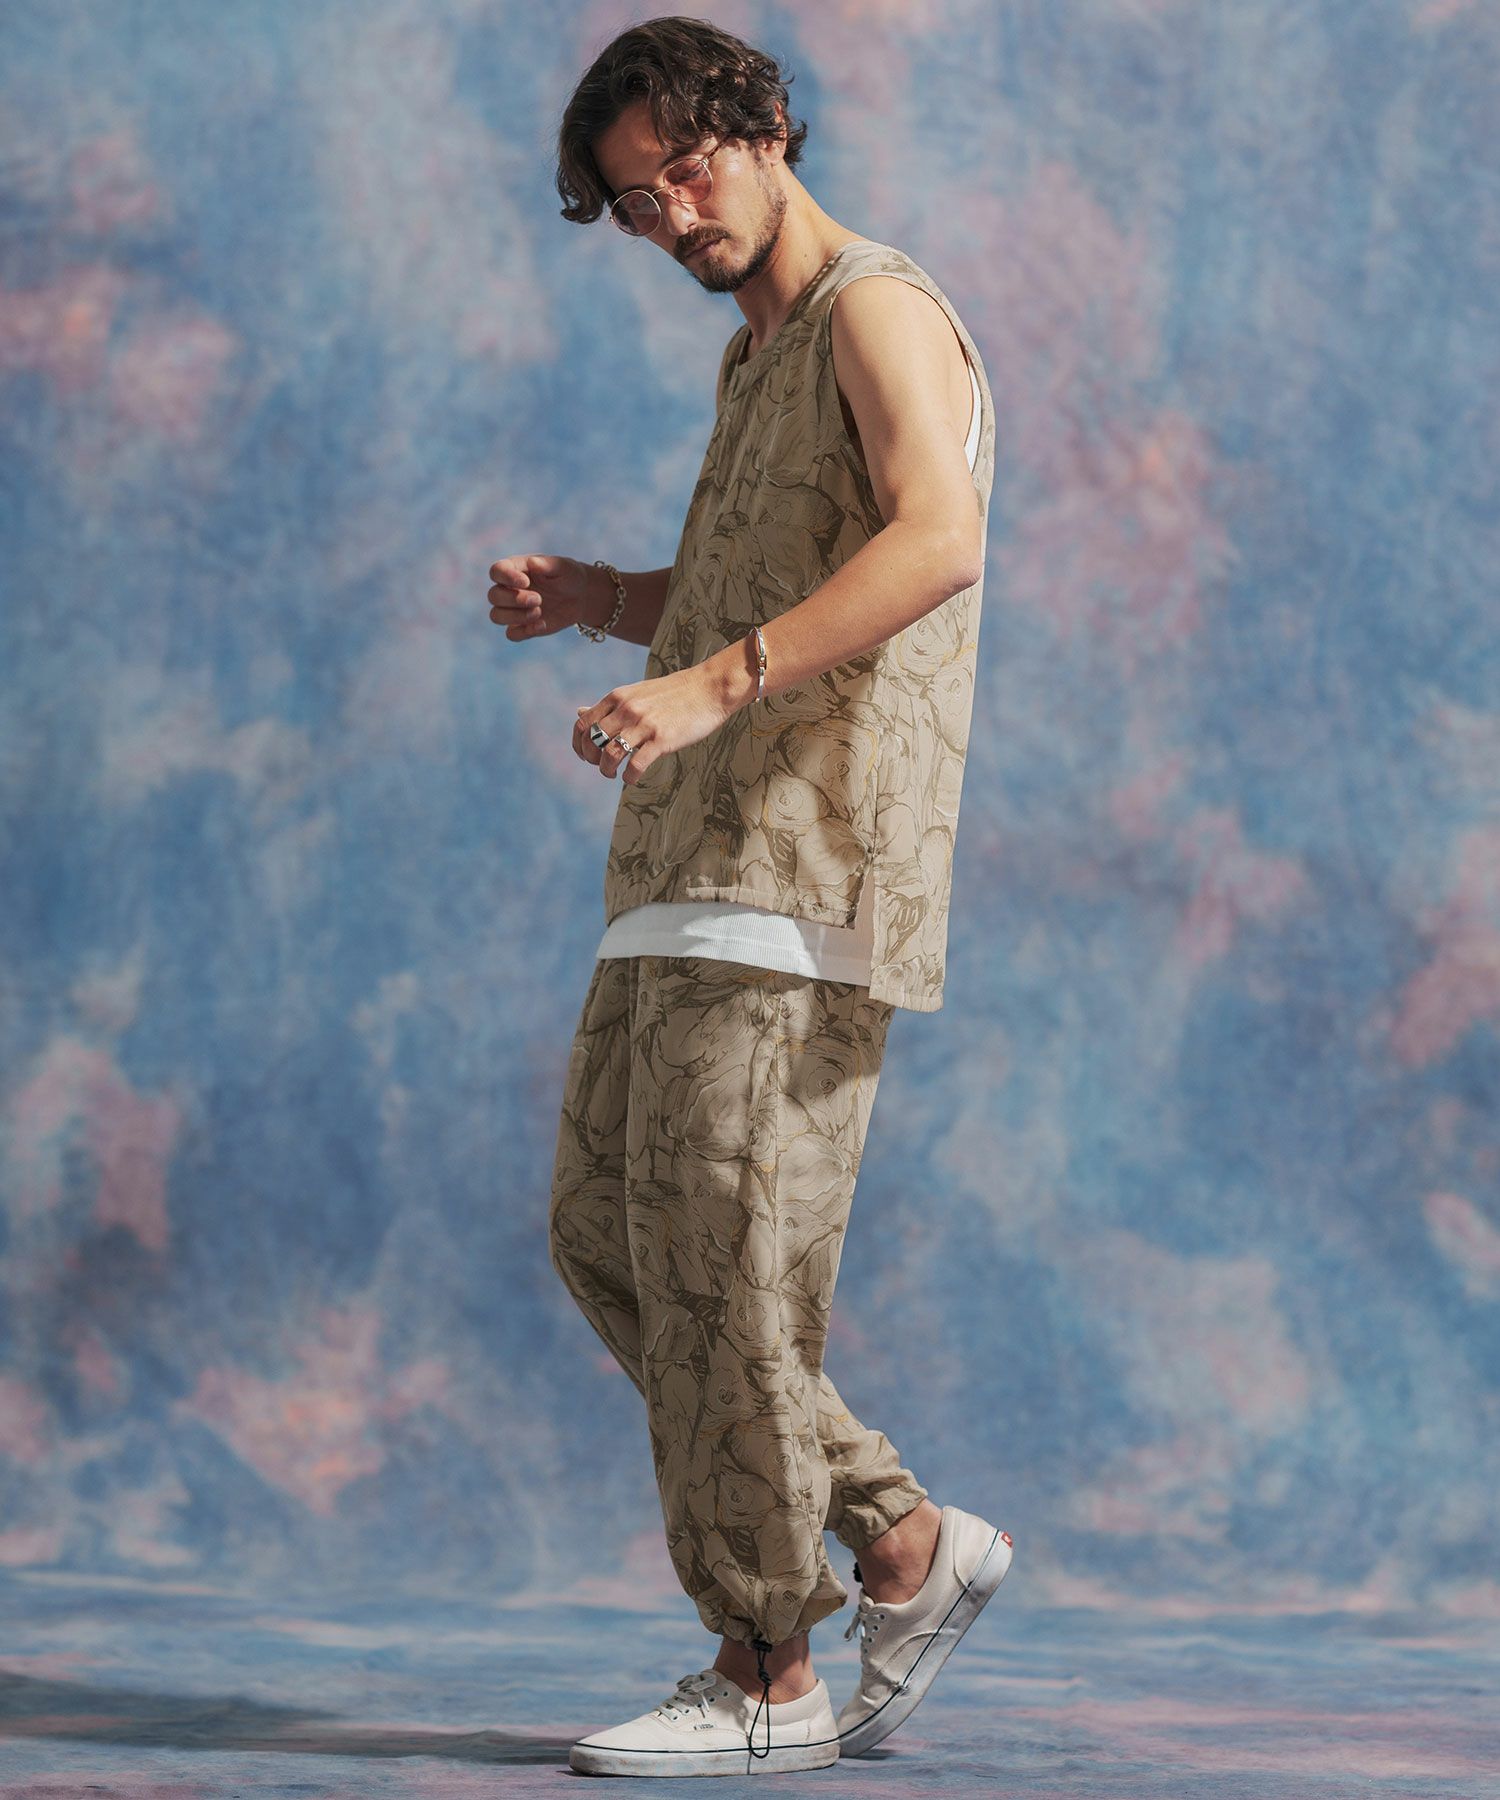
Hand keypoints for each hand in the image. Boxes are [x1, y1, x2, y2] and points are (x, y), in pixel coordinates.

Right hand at [487, 553, 600, 638]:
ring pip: (496, 616)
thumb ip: (547, 564)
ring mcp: (513, 609)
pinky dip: (524, 632)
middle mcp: (509, 589)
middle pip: (493, 596)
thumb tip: (532, 562)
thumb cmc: (568, 576)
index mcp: (515, 569)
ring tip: (538, 612)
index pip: (496, 571)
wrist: (580, 597)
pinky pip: (511, 634)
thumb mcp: (563, 567)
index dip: (506, 577)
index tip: (526, 582)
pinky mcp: (522, 627)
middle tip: (538, 599)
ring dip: (515, 616)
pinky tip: (542, 625)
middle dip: (514, 600)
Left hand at [574, 663, 740, 785]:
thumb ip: (609, 705)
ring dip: (607, 770)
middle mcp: (627, 709)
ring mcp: (644, 724)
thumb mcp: (635, 692)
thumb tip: (579, 712)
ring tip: (614, 774)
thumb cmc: (674, 693)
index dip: (578, 744)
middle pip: (592, 741)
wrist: (709, 688)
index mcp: (618, 697)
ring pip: (610, 755)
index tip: (586, 756)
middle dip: (592, 759)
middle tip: (602, 766)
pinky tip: (633, 777)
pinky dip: (629, 777)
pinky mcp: (662, 739)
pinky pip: (636, 765)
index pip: (582, 724)